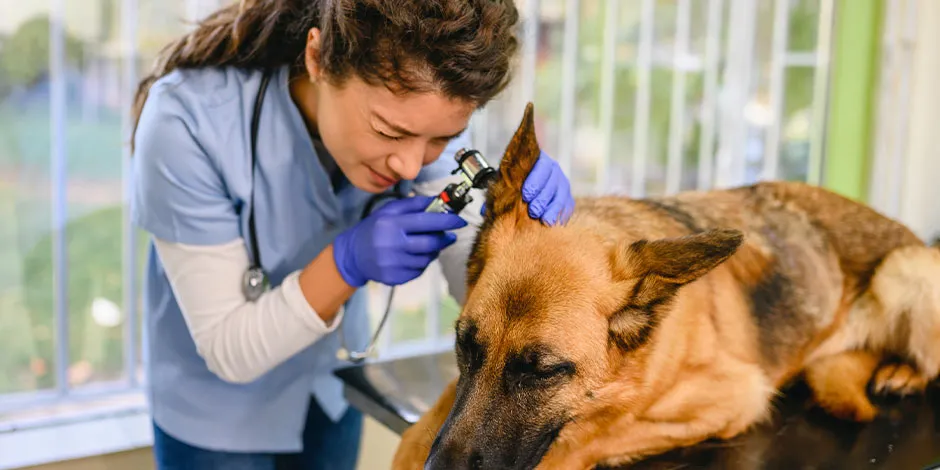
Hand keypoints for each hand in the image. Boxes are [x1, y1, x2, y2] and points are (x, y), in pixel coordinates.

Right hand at [333, 196, 466, 286]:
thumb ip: (413, 204)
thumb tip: (438, 201)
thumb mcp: (389, 210)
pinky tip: (415, 256)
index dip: (447, 221)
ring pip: (427, 259)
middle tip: (448, 235)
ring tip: (427, 244)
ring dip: (433, 251)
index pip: (426, 222)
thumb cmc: (374, 228)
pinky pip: (419, 271)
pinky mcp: (394, 278)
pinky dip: (422, 262)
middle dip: (444, 239)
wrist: (353, 255)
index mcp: (392, 224)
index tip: (460, 221)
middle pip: (430, 243)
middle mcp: (392, 245)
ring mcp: (393, 264)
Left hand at [481, 151, 574, 224]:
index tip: (526, 195)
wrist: (522, 192)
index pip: (540, 166)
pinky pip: (568, 205)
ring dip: (553, 208)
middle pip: (553, 181)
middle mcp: (552, 169)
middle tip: (533, 211)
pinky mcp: (567, 198)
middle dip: (543, 197)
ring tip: (545, 221)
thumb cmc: (511, 187)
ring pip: (561, 194)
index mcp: (537, 160)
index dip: (535, 180)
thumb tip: (484, 211)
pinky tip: (555, 223)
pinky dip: (562, 214)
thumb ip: (496, 195)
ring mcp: (561, 183)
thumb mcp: (503, 186)